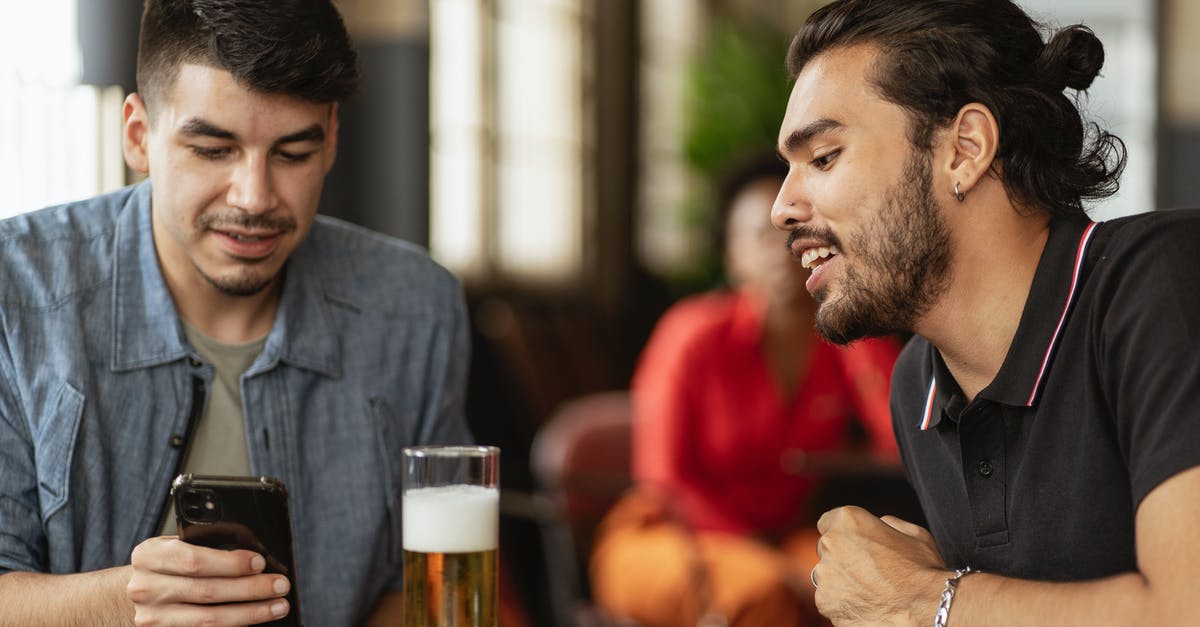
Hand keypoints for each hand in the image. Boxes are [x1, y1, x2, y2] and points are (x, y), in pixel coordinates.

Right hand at [126, 536, 291, 625]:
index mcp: (150, 556)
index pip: (194, 560)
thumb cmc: (167, 566)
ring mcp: (152, 618)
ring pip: (208, 620)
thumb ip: (206, 545)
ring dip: (249, 613)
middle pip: (206, 591)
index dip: (230, 563)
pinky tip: (253, 620)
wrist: (138, 595)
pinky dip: (235, 626)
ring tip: (277, 606)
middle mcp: (146, 588)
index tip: (260, 563)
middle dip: (250, 589)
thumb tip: (255, 553)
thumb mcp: (176, 545)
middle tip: (280, 585)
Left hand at [811, 506, 946, 625]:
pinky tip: (867, 605)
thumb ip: (886, 523)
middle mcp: (830, 544)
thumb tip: (878, 525)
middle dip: (843, 557)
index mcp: (848, 521)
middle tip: (870, 571)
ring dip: (841, 581)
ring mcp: (825, 575)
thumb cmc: (924, 571)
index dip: (844, 534)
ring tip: (871, 591)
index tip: (855, 544)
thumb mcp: (912, 533)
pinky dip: (842, 604)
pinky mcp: (825, 603)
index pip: (829, 521)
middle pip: (827, 549)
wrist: (927, 610)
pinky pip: (829, 600)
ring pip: (827, 576)